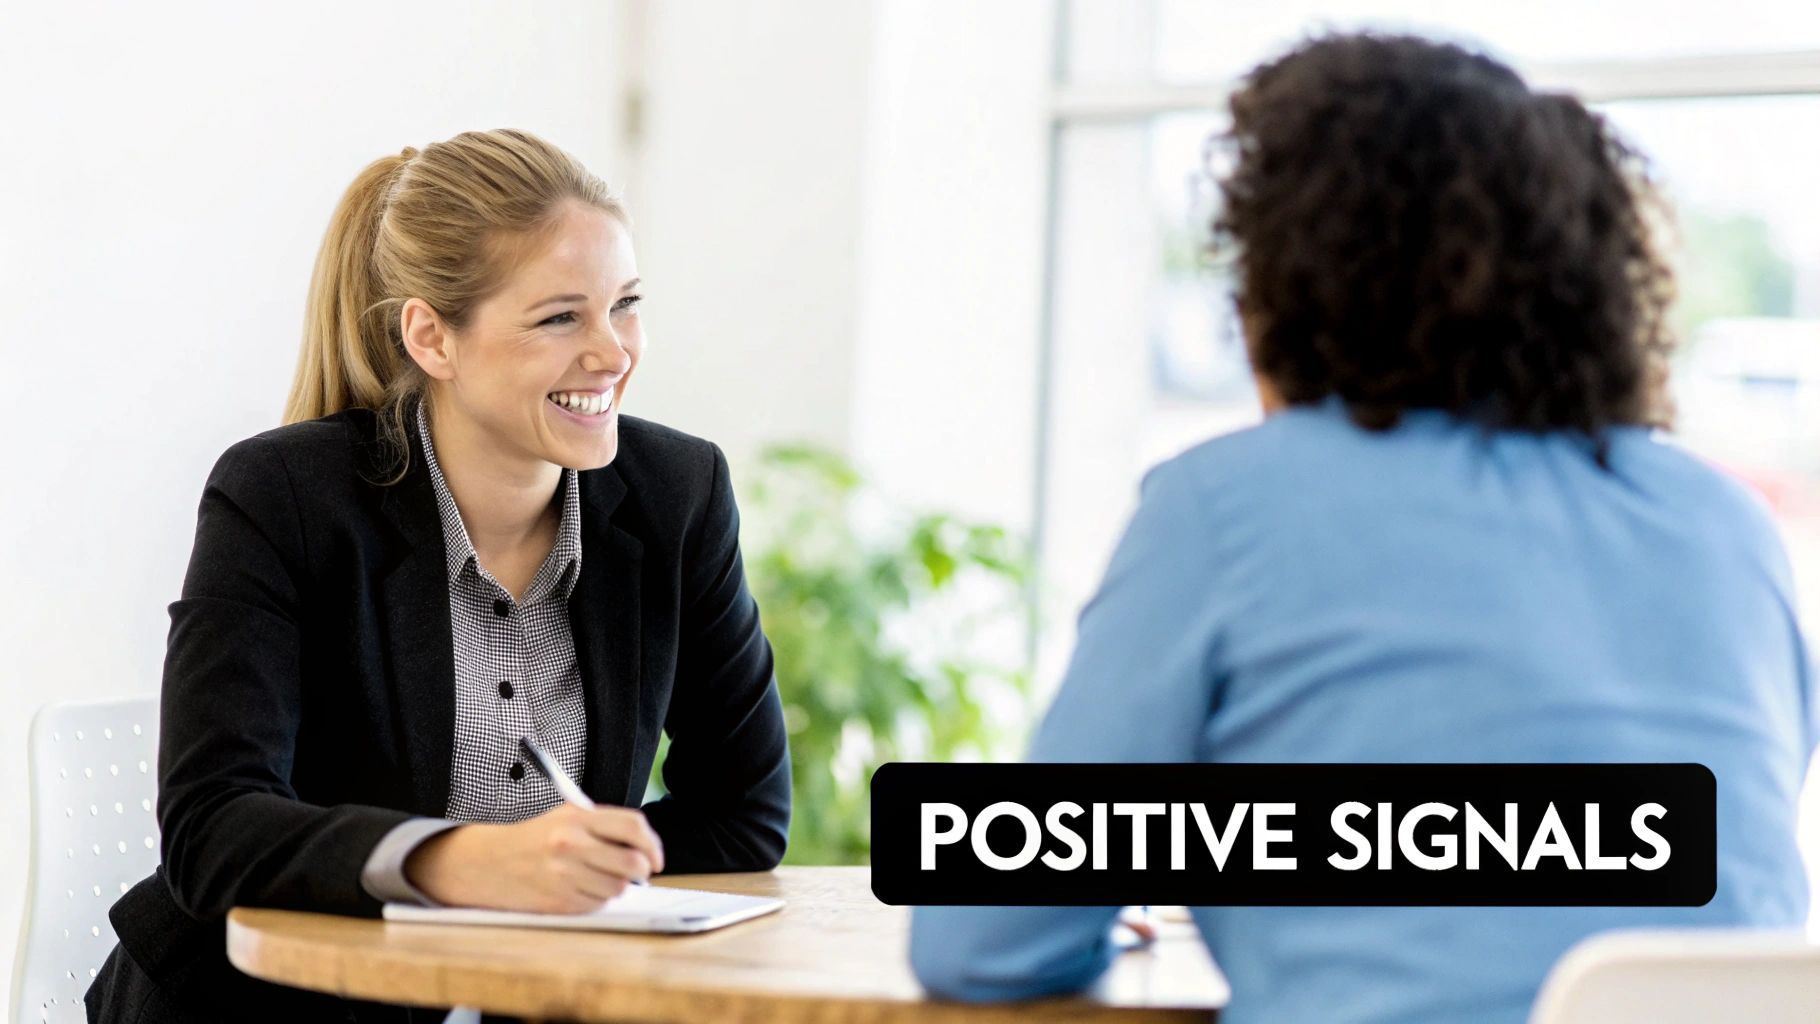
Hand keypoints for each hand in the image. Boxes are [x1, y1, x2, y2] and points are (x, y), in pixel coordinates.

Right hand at [404, 803, 665, 913]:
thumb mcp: (565, 818)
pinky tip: (579, 888)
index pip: (634, 826)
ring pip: (618, 888)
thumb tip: (644, 847)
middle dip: (642, 871)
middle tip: (639, 872)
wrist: (487, 863)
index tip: (656, 858)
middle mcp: (572, 845)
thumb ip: (603, 826)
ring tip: (598, 877)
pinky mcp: (558, 901)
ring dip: (616, 886)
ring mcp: (565, 875)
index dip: (653, 845)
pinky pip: (597, 905)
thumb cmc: (532, 839)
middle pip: (633, 862)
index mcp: (577, 818)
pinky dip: (596, 899)